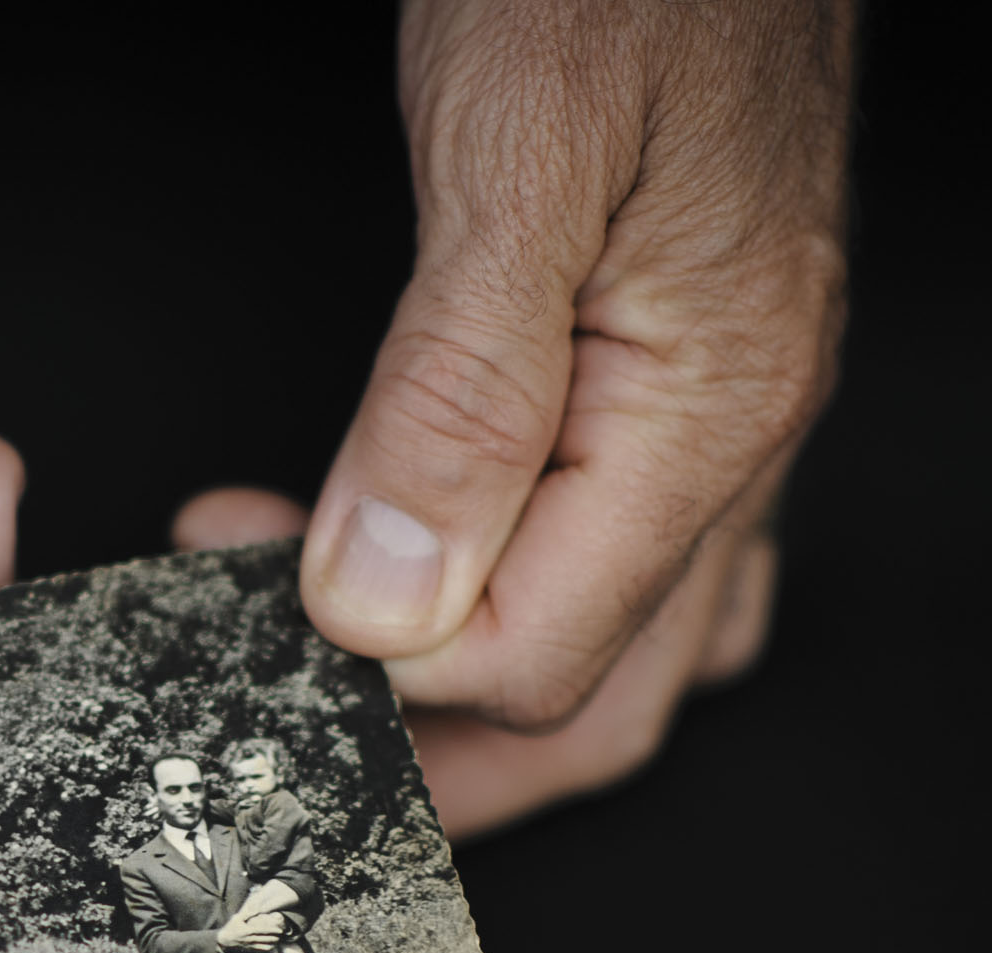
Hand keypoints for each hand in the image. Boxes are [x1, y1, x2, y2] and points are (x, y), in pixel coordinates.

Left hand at [178, 0, 852, 836]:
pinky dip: (538, 605)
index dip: (380, 667)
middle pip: (600, 700)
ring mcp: (731, 409)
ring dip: (484, 697)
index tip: (251, 608)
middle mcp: (740, 433)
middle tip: (294, 737)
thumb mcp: (516, 158)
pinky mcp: (699, 369)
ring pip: (631, 649)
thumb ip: (456, 398)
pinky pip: (641, 557)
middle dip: (441, 755)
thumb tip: (385, 600)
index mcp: (707, 409)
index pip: (531, 655)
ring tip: (346, 679)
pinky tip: (458, 580)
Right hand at [216, 914, 285, 952]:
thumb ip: (246, 913)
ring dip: (272, 943)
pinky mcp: (248, 949)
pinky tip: (271, 947)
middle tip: (282, 934)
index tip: (279, 930)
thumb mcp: (236, 918)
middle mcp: (250, 939)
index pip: (263, 930)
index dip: (272, 930)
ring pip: (264, 945)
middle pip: (265, 938)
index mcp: (248, 930)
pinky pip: (259, 950)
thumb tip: (256, 909)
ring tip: (278, 940)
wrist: (224, 940)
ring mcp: (249, 945)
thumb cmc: (230, 928)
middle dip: (275, 937)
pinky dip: (266, 948)